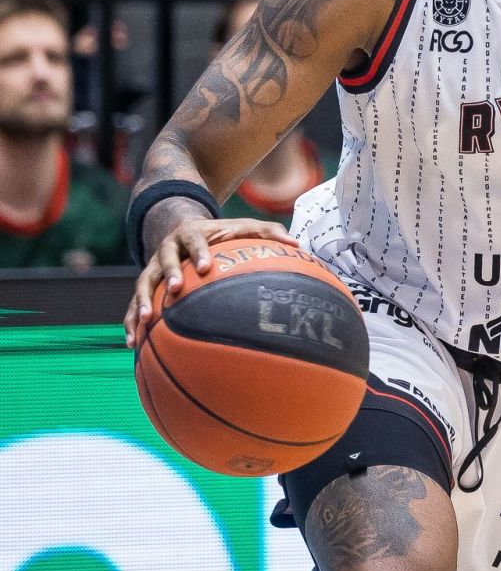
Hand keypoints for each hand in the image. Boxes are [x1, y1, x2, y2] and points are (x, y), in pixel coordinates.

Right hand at [123, 217, 297, 346]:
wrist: (182, 230)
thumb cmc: (220, 234)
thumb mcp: (242, 227)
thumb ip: (268, 232)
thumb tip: (297, 244)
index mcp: (191, 234)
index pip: (194, 240)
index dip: (199, 252)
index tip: (207, 266)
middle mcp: (168, 250)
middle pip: (164, 261)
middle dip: (170, 274)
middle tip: (176, 289)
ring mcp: (153, 268)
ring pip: (143, 284)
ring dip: (142, 301)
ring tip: (145, 321)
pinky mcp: (146, 285)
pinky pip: (134, 304)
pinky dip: (132, 321)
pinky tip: (132, 343)